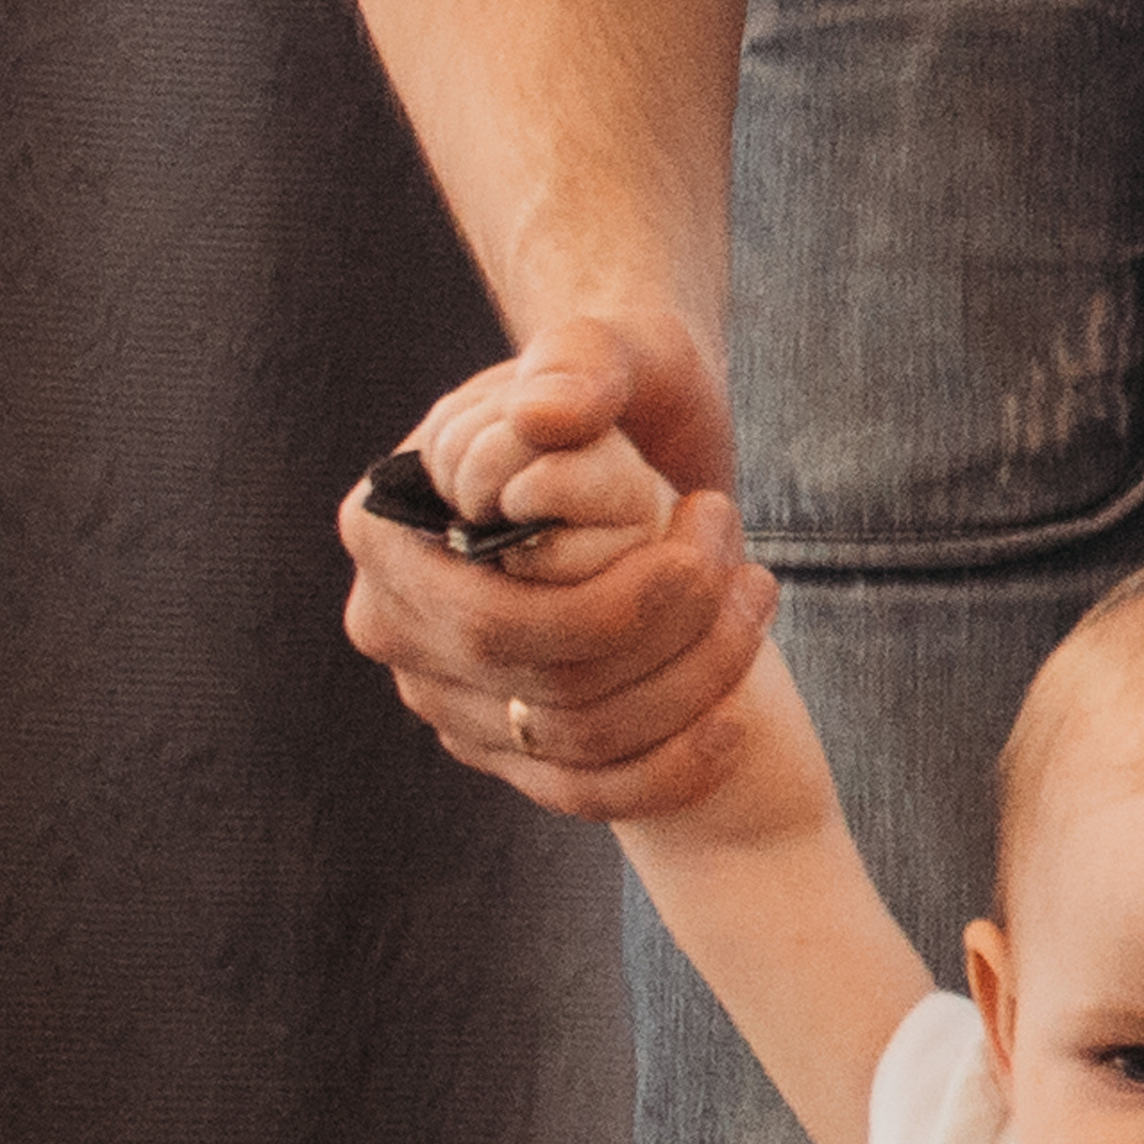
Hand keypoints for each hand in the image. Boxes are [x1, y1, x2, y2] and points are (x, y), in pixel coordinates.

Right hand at [339, 312, 779, 819]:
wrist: (633, 442)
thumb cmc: (609, 383)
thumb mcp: (605, 351)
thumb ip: (578, 364)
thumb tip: (545, 420)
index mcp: (385, 531)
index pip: (495, 619)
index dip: (613, 604)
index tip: (707, 532)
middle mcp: (395, 628)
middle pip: (539, 689)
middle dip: (667, 641)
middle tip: (748, 568)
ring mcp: (447, 701)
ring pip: (575, 745)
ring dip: (690, 690)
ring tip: (758, 601)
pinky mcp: (506, 751)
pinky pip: (587, 793)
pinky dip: (670, 769)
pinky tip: (736, 722)